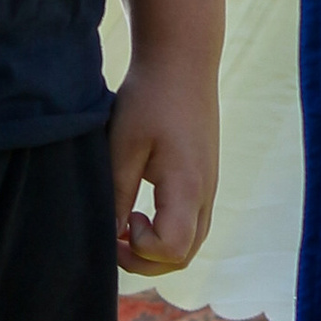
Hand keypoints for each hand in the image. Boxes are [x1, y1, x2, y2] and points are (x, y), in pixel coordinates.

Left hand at [110, 49, 220, 273]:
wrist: (182, 60)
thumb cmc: (149, 98)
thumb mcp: (123, 147)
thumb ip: (117, 195)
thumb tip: (110, 235)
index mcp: (187, 187)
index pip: (173, 250)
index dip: (142, 250)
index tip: (122, 222)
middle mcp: (206, 193)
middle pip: (185, 256)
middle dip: (146, 260)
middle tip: (115, 237)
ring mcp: (210, 187)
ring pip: (191, 242)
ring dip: (158, 247)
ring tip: (126, 225)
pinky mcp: (205, 178)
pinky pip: (193, 222)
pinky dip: (168, 231)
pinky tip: (141, 210)